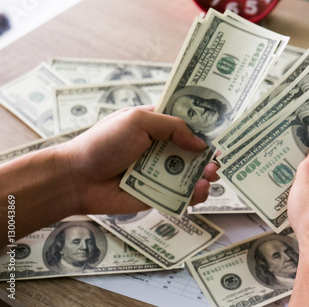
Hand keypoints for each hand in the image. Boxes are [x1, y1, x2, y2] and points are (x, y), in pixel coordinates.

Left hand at [59, 105, 219, 214]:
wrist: (77, 178)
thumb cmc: (103, 143)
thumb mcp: (138, 121)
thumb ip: (172, 127)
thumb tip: (200, 142)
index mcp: (156, 126)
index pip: (186, 123)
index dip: (204, 127)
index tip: (222, 131)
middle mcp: (160, 148)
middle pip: (194, 150)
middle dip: (209, 155)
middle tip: (218, 160)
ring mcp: (160, 171)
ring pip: (192, 173)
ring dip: (206, 174)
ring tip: (212, 175)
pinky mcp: (158, 193)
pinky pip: (183, 194)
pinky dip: (196, 194)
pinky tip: (201, 190)